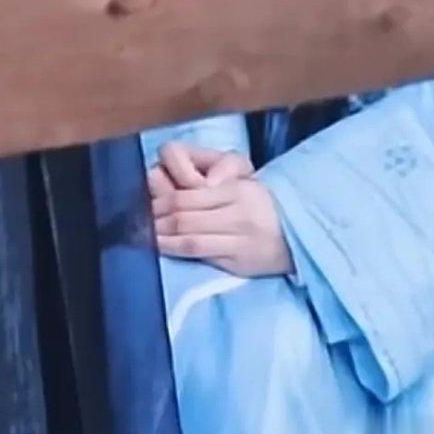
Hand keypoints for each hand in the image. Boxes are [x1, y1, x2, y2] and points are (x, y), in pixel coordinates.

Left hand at [149, 143, 293, 276]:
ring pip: (189, 236)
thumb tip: (196, 182)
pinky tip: (161, 247)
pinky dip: (175, 250)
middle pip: (184, 215)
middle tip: (135, 220)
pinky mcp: (237, 260)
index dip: (161, 198)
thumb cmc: (264, 205)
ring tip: (143, 235)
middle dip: (156, 218)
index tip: (145, 201)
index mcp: (237, 188)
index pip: (189, 193)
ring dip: (161, 236)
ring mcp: (237, 238)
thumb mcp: (246, 179)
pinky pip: (200, 253)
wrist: (298, 234)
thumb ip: (221, 173)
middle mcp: (237, 212)